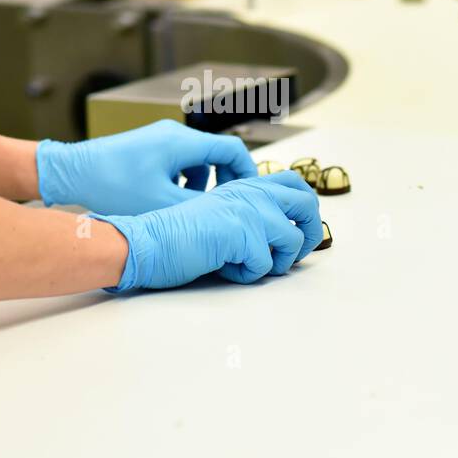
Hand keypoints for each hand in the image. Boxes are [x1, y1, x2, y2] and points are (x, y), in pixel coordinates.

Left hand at [36, 120, 256, 214]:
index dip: (247, 173)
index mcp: (181, 142)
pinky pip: (177, 161)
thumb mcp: (160, 205)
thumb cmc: (110, 185)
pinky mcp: (146, 148)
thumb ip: (197, 209)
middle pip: (215, 154)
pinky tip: (167, 199)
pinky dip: (181, 179)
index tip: (249, 194)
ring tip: (189, 205)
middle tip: (223, 205)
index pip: (232, 150)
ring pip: (195, 159)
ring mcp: (158, 138)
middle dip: (223, 181)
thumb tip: (224, 217)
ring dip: (200, 182)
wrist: (71, 173)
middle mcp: (172, 134)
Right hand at [91, 172, 323, 289]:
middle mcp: (250, 191)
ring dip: (276, 263)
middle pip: (307, 203)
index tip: (300, 232)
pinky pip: (266, 264)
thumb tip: (287, 233)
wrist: (148, 243)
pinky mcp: (241, 231)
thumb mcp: (219, 215)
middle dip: (310, 234)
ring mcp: (247, 209)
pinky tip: (225, 267)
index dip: (307, 209)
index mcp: (245, 185)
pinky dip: (248, 274)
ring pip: (293, 240)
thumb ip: (248, 215)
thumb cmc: (178, 236)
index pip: (294, 183)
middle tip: (292, 256)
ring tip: (246, 265)